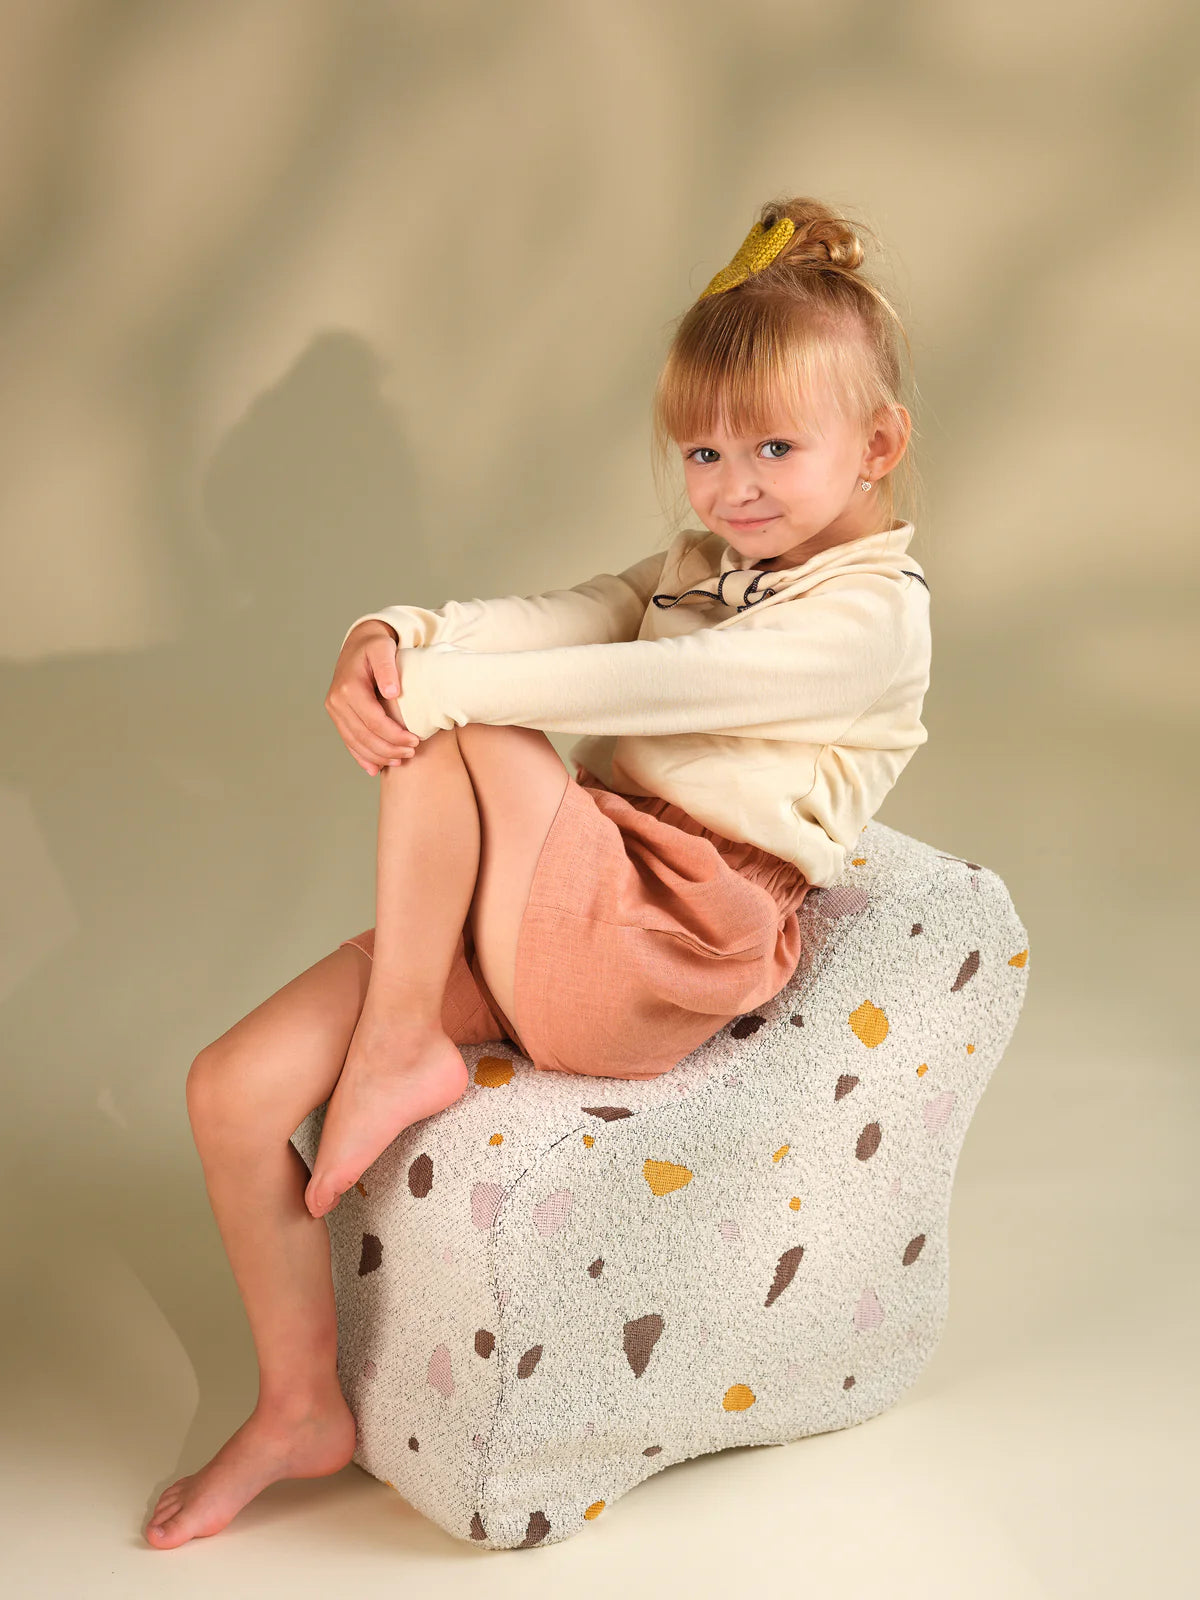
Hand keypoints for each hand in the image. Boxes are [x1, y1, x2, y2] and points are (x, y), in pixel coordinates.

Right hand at [325, 621, 421, 775]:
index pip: (373, 721)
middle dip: (389, 749)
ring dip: (378, 756)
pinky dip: (362, 757)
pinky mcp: (337, 717)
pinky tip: (375, 768)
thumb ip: (387, 668)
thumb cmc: (375, 647)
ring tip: (400, 760)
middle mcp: (336, 701)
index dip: (394, 735)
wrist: (358, 644)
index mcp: (348, 687)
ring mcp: (334, 711)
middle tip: (411, 753)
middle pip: (364, 736)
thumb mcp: (383, 648)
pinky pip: (348, 741)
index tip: (415, 741)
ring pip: (355, 742)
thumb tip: (392, 692)